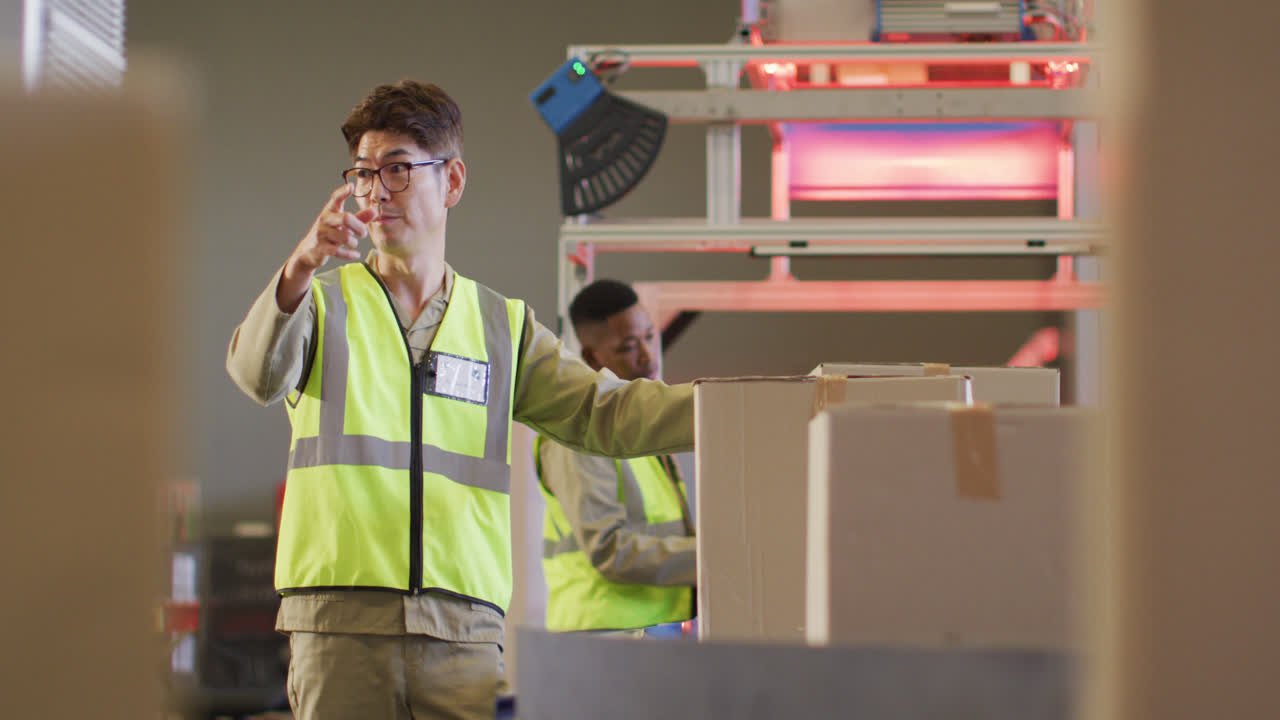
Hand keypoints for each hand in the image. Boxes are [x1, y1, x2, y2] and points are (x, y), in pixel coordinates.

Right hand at [276, 185, 375, 311]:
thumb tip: (375, 210)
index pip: (335, 198)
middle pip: (346, 218)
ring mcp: (321, 234)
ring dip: (353, 242)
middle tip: (363, 233)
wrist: (309, 251)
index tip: (351, 186)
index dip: (343, 192)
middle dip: (359, 227)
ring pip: (345, 237)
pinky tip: (356, 254)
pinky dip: (350, 254)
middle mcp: (325, 220)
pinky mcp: (321, 248)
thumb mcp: (344, 225)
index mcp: (330, 211)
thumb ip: (360, 218)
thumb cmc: (330, 233)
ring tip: (353, 243)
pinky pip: (338, 251)